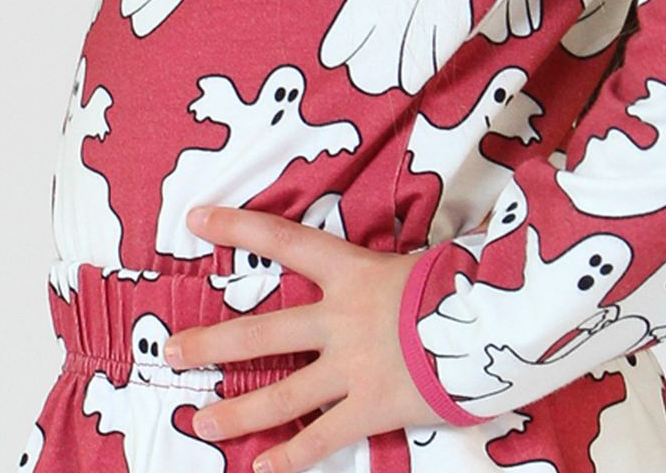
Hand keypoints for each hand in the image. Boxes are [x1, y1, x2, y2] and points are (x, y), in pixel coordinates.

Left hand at [163, 205, 445, 472]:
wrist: (494, 325)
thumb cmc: (457, 284)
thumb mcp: (412, 261)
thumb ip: (379, 270)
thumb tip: (370, 268)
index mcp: (350, 271)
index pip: (282, 240)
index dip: (237, 227)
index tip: (197, 218)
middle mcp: (340, 319)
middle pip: (262, 331)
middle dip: (212, 343)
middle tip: (171, 350)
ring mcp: (352, 366)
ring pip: (281, 393)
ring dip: (236, 412)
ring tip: (200, 421)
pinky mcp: (371, 407)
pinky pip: (321, 437)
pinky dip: (291, 457)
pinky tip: (262, 469)